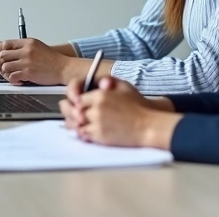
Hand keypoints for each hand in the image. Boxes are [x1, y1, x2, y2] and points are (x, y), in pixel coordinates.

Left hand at [0, 38, 67, 84]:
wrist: (64, 68)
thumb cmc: (52, 59)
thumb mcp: (38, 47)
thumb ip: (23, 46)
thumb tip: (5, 47)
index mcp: (28, 42)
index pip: (6, 43)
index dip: (1, 51)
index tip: (2, 56)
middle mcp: (26, 50)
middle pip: (3, 55)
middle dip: (1, 63)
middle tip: (5, 68)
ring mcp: (27, 62)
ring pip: (5, 66)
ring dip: (6, 73)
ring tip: (13, 75)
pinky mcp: (28, 73)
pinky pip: (12, 77)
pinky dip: (13, 80)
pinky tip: (19, 80)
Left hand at [58, 77, 177, 148]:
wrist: (149, 126)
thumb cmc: (139, 106)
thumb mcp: (124, 86)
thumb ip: (107, 81)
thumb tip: (95, 84)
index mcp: (100, 95)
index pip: (77, 97)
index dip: (75, 99)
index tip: (75, 101)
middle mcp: (96, 109)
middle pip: (72, 110)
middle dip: (69, 111)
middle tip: (70, 112)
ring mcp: (97, 124)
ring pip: (76, 124)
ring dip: (74, 123)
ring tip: (76, 122)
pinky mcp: (100, 137)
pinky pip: (84, 135)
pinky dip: (82, 133)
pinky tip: (85, 131)